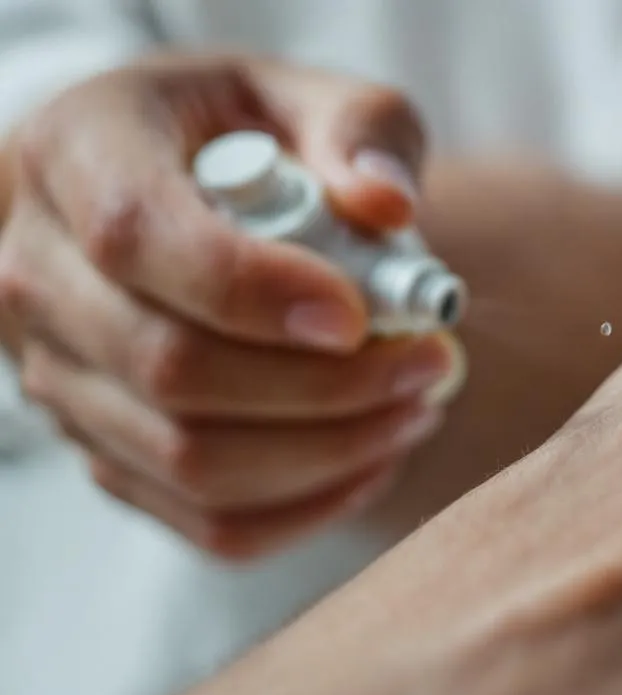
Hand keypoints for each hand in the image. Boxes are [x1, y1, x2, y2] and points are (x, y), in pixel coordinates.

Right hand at [0, 54, 455, 558]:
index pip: (140, 238)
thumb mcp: (298, 95)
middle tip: (429, 363)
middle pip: (171, 370)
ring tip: (418, 408)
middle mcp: (38, 273)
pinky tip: (376, 460)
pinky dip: (308, 507)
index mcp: (76, 155)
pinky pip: (207, 520)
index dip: (253, 289)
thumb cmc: (235, 135)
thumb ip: (355, 128)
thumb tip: (387, 201)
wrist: (151, 191)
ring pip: (192, 461)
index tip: (359, 313)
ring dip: (329, 451)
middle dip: (324, 385)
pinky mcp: (105, 450)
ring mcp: (59, 375)